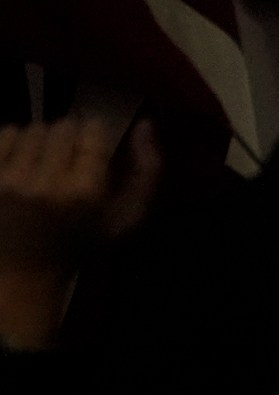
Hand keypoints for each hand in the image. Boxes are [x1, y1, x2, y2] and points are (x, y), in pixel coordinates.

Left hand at [0, 116, 160, 349]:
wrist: (22, 271)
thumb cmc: (81, 241)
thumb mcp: (128, 217)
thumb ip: (149, 171)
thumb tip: (144, 123)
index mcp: (86, 192)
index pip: (93, 130)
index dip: (95, 136)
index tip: (90, 152)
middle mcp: (46, 184)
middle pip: (62, 126)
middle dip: (67, 138)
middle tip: (64, 161)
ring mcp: (10, 181)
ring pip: (32, 128)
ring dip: (39, 141)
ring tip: (41, 164)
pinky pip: (6, 134)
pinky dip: (14, 142)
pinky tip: (19, 164)